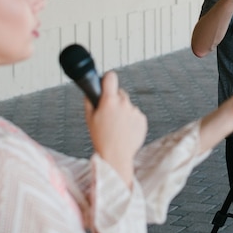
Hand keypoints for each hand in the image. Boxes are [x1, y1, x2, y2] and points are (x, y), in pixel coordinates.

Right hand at [84, 71, 147, 185]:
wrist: (116, 156)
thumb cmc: (101, 139)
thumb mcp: (89, 119)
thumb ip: (89, 101)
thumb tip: (90, 92)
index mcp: (109, 101)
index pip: (111, 77)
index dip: (108, 78)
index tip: (106, 81)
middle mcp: (124, 103)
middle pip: (120, 93)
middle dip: (114, 100)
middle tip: (109, 114)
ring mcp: (134, 111)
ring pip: (128, 106)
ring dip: (123, 112)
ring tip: (117, 126)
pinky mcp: (142, 119)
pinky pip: (135, 115)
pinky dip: (131, 120)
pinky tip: (124, 130)